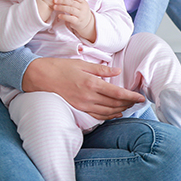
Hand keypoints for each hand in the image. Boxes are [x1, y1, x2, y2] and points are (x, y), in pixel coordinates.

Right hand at [23, 56, 144, 119]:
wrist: (40, 77)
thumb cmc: (60, 67)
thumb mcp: (82, 63)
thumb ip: (101, 70)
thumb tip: (116, 71)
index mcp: (91, 83)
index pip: (117, 93)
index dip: (131, 96)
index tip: (141, 97)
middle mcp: (88, 97)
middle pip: (114, 104)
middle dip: (128, 103)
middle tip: (138, 101)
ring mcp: (82, 105)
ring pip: (107, 111)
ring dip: (120, 110)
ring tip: (130, 106)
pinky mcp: (78, 109)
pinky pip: (96, 115)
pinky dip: (108, 116)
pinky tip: (115, 114)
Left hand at [54, 0, 95, 40]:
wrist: (87, 23)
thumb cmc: (80, 11)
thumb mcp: (79, 4)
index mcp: (82, 2)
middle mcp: (83, 8)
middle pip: (72, 2)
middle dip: (62, 1)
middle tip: (54, 0)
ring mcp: (81, 15)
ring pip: (71, 10)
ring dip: (62, 8)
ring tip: (54, 7)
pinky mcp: (78, 22)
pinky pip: (71, 18)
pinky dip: (64, 16)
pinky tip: (59, 15)